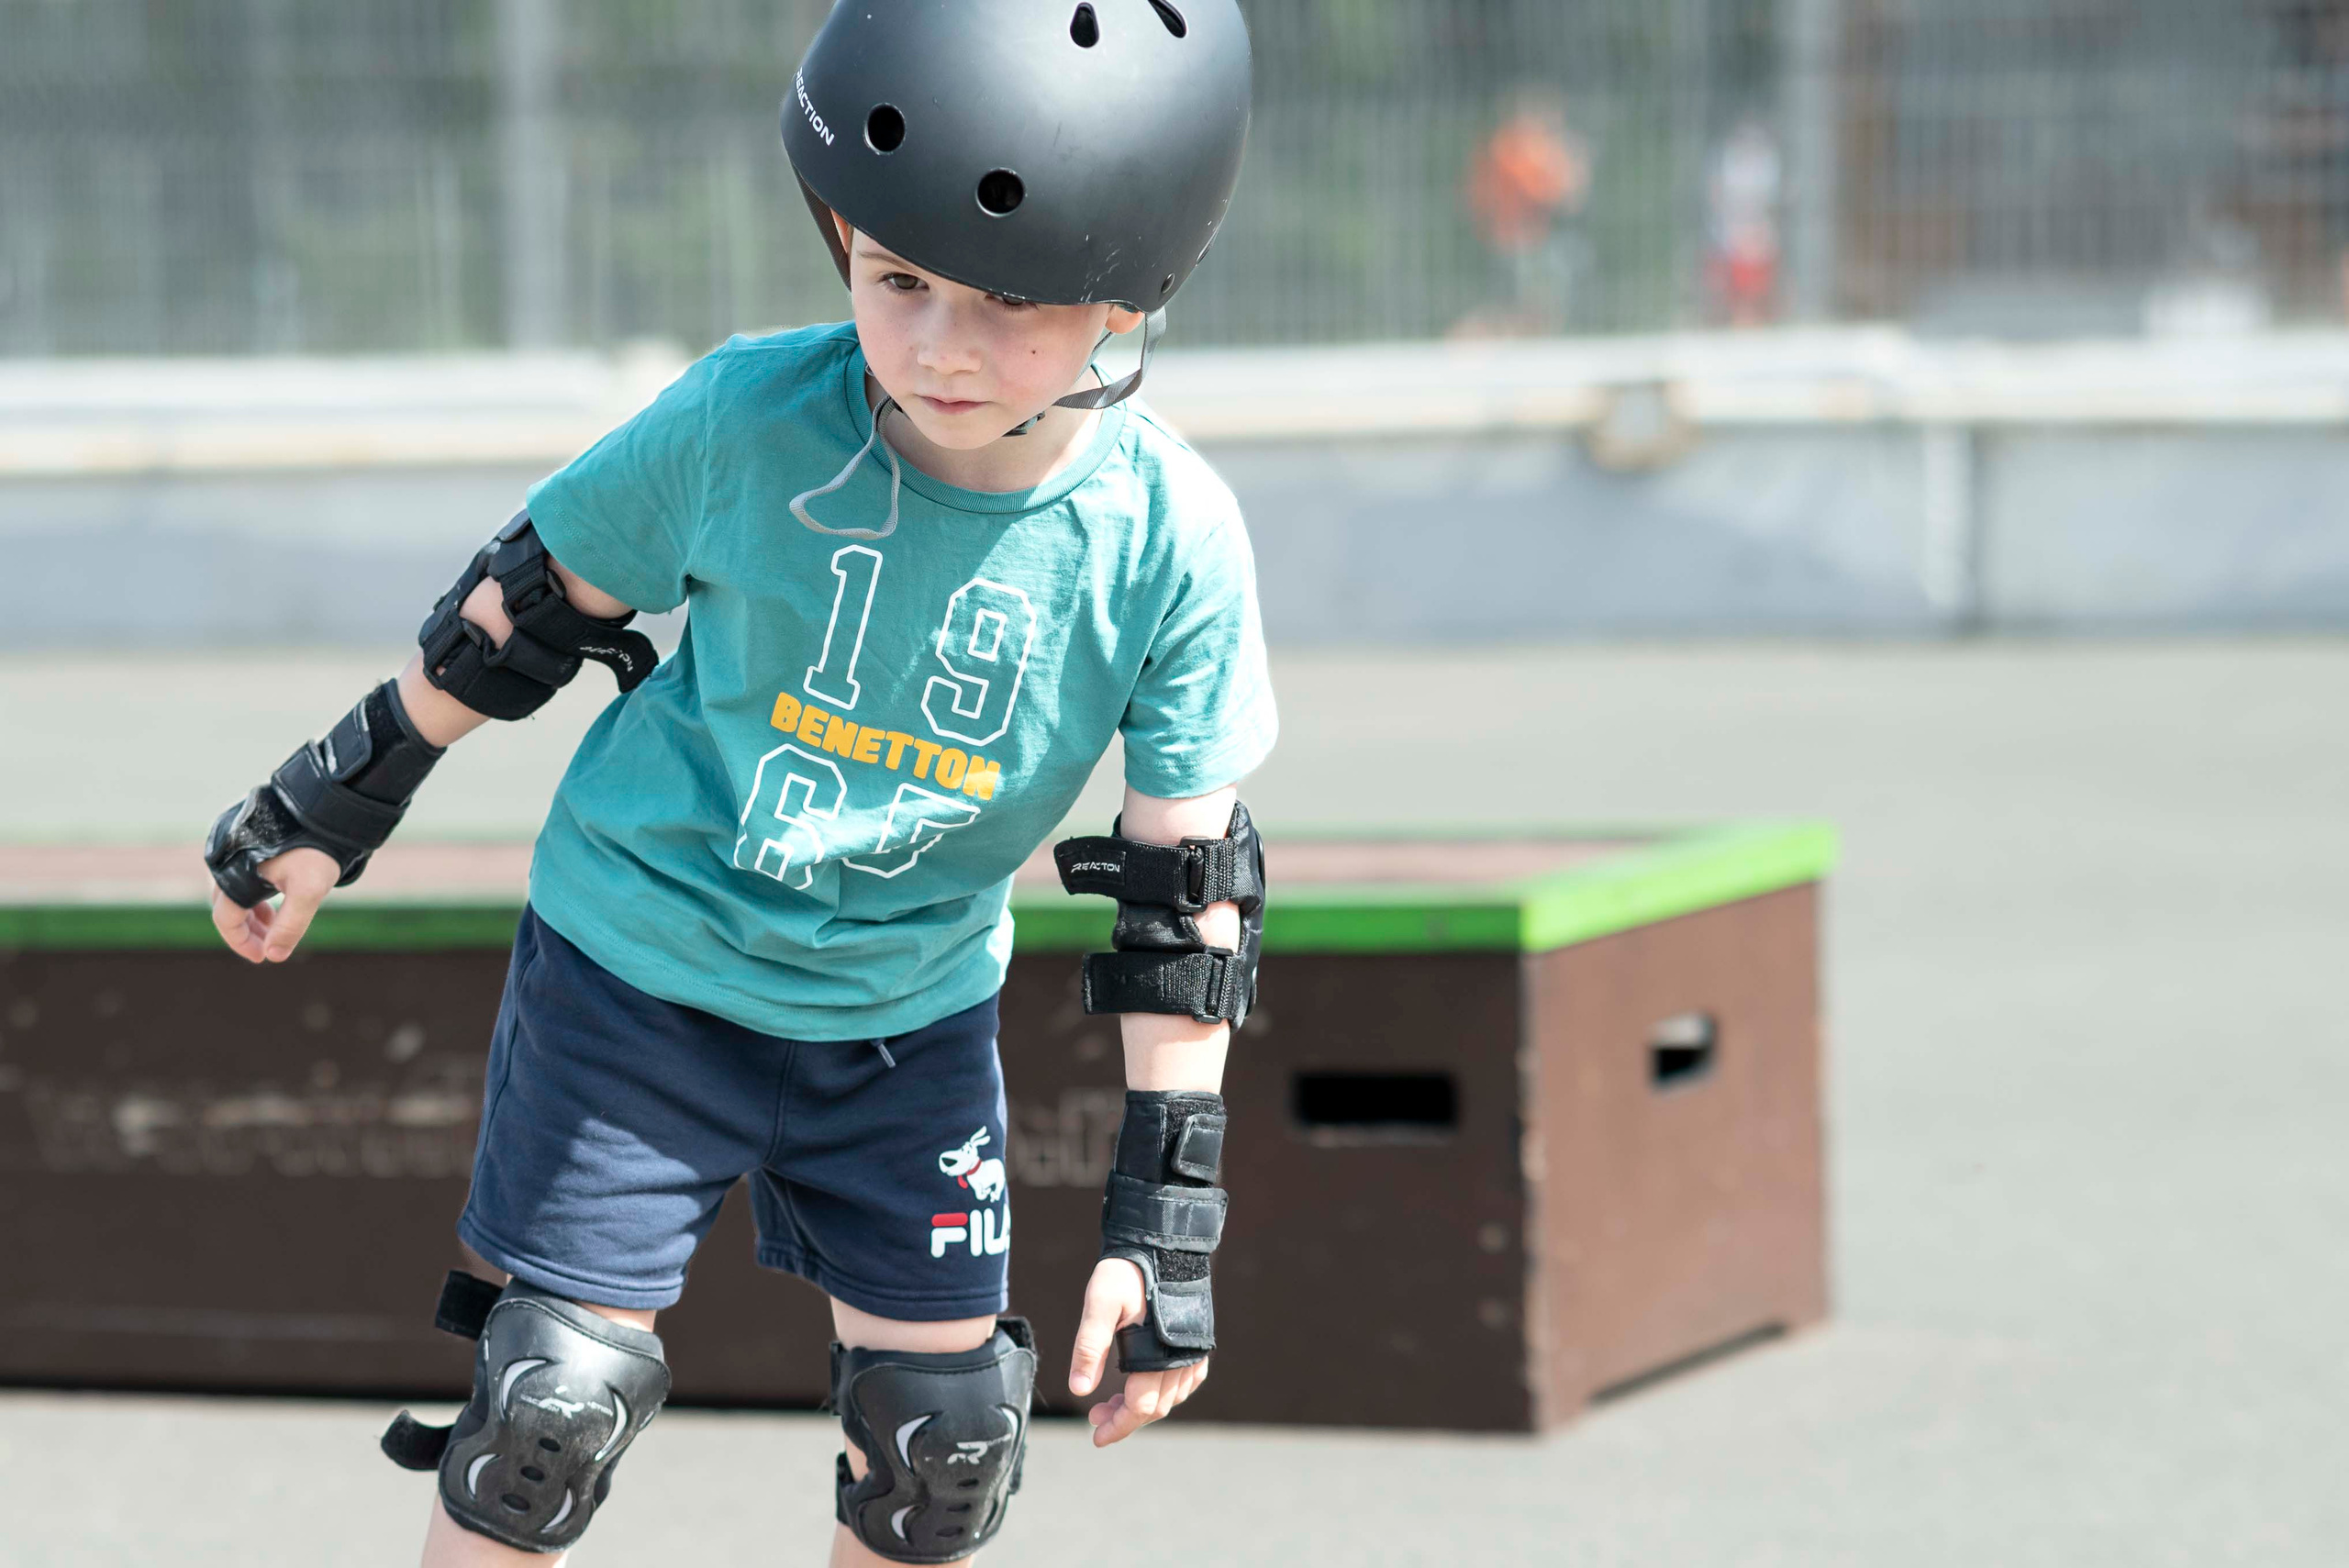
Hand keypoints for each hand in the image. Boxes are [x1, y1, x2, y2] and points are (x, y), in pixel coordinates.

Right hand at [209, 846, 339, 964]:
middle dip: (248, 931)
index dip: (241, 943)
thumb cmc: (317, 850)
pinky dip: (258, 900)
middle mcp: (228, 863)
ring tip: (275, 929)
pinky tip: (277, 909)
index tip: (262, 958)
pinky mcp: (250, 848)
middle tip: (269, 947)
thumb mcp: (308, 891)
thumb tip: (273, 956)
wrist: (328, 811)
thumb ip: (290, 925)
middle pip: (229, 907)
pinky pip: (246, 881)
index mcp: (235, 874)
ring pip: (237, 894)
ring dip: (254, 917)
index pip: (225, 919)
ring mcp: (238, 854)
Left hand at [1067, 1255, 1209, 1446]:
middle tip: (1095, 1418)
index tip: (1095, 1436)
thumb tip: (1078, 1390)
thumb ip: (1090, 1346)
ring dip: (1143, 1407)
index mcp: (1159, 1353)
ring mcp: (1194, 1350)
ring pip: (1172, 1397)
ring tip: (1112, 1404)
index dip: (1117, 1426)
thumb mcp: (1100, 1303)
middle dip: (1125, 1419)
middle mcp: (1183, 1357)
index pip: (1140, 1408)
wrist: (1162, 1242)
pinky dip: (1166, 1392)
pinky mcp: (1198, 1340)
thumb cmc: (1129, 1270)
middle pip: (1156, 1408)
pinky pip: (1187, 1381)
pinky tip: (1146, 1386)